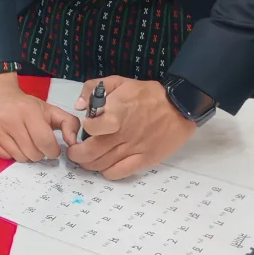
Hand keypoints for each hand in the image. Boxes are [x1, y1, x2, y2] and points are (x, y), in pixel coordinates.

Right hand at [0, 72, 78, 161]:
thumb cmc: (23, 105)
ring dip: (24, 153)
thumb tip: (73, 143)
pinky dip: (10, 152)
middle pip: (33, 154)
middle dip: (38, 152)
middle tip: (34, 141)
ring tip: (21, 140)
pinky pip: (4, 157)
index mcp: (28, 111)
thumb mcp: (49, 109)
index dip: (52, 150)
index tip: (50, 146)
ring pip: (19, 158)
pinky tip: (8, 140)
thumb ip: (69, 123)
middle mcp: (8, 120)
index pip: (46, 144)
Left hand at [68, 76, 195, 178]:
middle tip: (74, 152)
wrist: (179, 106)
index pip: (91, 128)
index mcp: (116, 114)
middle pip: (90, 153)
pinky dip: (107, 172)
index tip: (83, 128)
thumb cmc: (147, 94)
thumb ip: (93, 88)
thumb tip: (79, 105)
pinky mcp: (145, 160)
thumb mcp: (119, 81)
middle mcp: (122, 134)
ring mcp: (134, 149)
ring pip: (101, 165)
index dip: (83, 129)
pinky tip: (105, 165)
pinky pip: (119, 173)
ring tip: (87, 159)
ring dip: (89, 164)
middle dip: (76, 154)